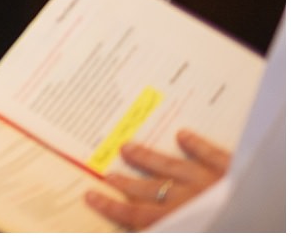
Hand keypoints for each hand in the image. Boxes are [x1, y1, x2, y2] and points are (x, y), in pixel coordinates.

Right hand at [84, 129, 230, 228]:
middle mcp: (190, 199)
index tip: (91, 195)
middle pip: (151, 189)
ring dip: (150, 159)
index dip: (112, 206)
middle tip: (106, 172)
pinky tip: (183, 135)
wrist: (275, 217)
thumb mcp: (197, 228)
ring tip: (128, 147)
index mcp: (180, 220)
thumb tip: (144, 226)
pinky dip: (197, 145)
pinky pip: (213, 155)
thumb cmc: (243, 226)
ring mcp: (212, 182)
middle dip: (126, 182)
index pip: (138, 215)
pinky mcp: (236, 173)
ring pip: (174, 167)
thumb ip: (168, 227)